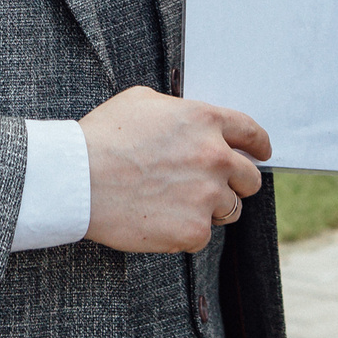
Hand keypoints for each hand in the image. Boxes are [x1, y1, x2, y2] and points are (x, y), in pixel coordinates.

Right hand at [78, 85, 268, 253]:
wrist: (77, 179)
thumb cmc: (102, 137)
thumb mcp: (141, 101)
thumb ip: (179, 112)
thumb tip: (190, 123)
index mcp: (205, 120)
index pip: (251, 133)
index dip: (258, 145)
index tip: (260, 154)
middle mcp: (214, 157)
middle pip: (250, 178)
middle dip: (236, 183)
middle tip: (211, 188)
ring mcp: (207, 196)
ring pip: (230, 210)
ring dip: (210, 209)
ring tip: (174, 205)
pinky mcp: (194, 230)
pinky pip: (203, 236)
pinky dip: (185, 232)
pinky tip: (158, 220)